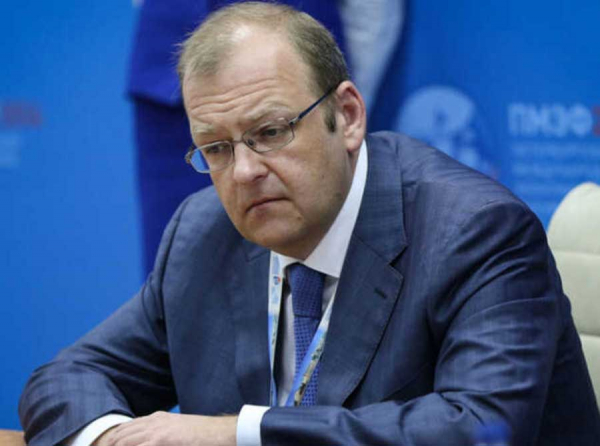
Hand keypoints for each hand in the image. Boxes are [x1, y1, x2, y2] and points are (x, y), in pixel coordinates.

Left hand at [93, 411, 236, 445]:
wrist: (224, 434)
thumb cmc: (204, 438)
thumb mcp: (178, 433)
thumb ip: (161, 437)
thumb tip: (152, 441)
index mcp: (156, 419)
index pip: (123, 431)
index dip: (108, 443)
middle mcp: (153, 422)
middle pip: (118, 437)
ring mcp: (156, 431)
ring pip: (122, 442)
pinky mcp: (162, 440)